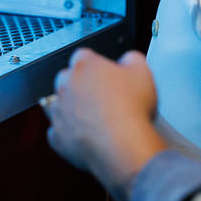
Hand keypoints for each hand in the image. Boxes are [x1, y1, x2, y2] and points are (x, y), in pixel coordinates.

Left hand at [44, 48, 167, 200]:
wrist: (123, 144)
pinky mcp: (57, 135)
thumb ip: (132, 58)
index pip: (83, 56)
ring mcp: (59, 111)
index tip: (106, 74)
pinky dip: (69, 133)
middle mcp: (66, 85)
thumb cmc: (131, 109)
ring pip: (60, 104)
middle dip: (82, 85)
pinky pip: (59, 131)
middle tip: (103, 97)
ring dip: (72, 108)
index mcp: (84, 65)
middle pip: (68, 79)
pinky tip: (86, 135)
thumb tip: (128, 60)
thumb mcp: (143, 71)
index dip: (97, 65)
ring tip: (94, 117)